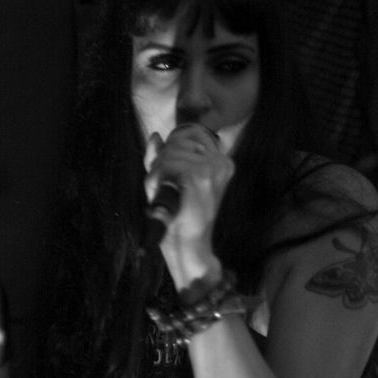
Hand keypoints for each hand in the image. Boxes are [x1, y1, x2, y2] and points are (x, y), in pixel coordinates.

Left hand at [144, 124, 232, 286]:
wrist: (188, 244)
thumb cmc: (180, 216)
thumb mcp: (171, 180)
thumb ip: (162, 156)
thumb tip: (155, 136)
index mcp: (222, 162)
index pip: (192, 132)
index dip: (173, 150)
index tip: (175, 174)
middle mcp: (221, 161)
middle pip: (177, 141)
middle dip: (163, 163)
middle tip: (170, 189)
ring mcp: (211, 168)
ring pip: (168, 152)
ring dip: (158, 174)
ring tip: (168, 195)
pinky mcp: (198, 175)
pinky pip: (165, 164)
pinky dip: (156, 179)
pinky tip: (164, 195)